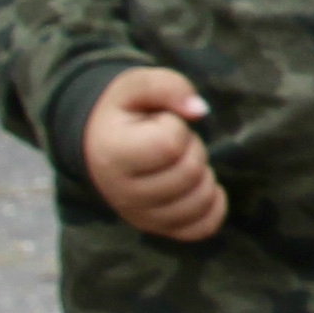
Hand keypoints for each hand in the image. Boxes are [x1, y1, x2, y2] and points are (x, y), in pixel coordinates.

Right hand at [83, 66, 223, 240]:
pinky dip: (214, 207)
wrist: (100, 141)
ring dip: (204, 175)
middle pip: (190, 173)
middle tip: (176, 141)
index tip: (160, 122)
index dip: (176, 127)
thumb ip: (169, 86)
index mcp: (112, 155)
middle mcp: (121, 193)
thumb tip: (199, 110)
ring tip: (182, 162)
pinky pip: (201, 228)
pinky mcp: (157, 227)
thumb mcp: (138, 84)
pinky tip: (204, 186)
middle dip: (194, 148)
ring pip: (199, 202)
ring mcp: (139, 215)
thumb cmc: (125, 110)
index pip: (170, 145)